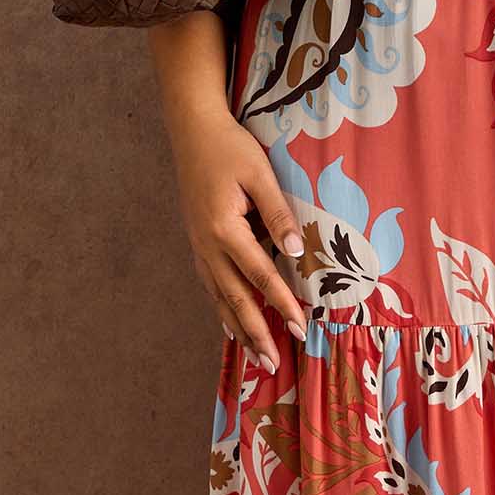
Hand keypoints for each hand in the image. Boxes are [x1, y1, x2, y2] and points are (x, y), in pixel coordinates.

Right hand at [167, 104, 308, 363]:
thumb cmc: (229, 148)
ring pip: (220, 298)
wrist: (192, 131)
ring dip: (240, 329)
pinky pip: (211, 286)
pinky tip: (231, 328)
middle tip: (276, 363)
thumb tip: (297, 252)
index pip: (260, 275)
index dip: (281, 304)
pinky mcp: (198, 244)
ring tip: (257, 358)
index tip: (301, 328)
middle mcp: (207, 246)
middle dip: (258, 332)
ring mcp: (199, 247)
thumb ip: (278, 214)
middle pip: (236, 299)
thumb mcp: (260, 174)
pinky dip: (223, 310)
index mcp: (224, 229)